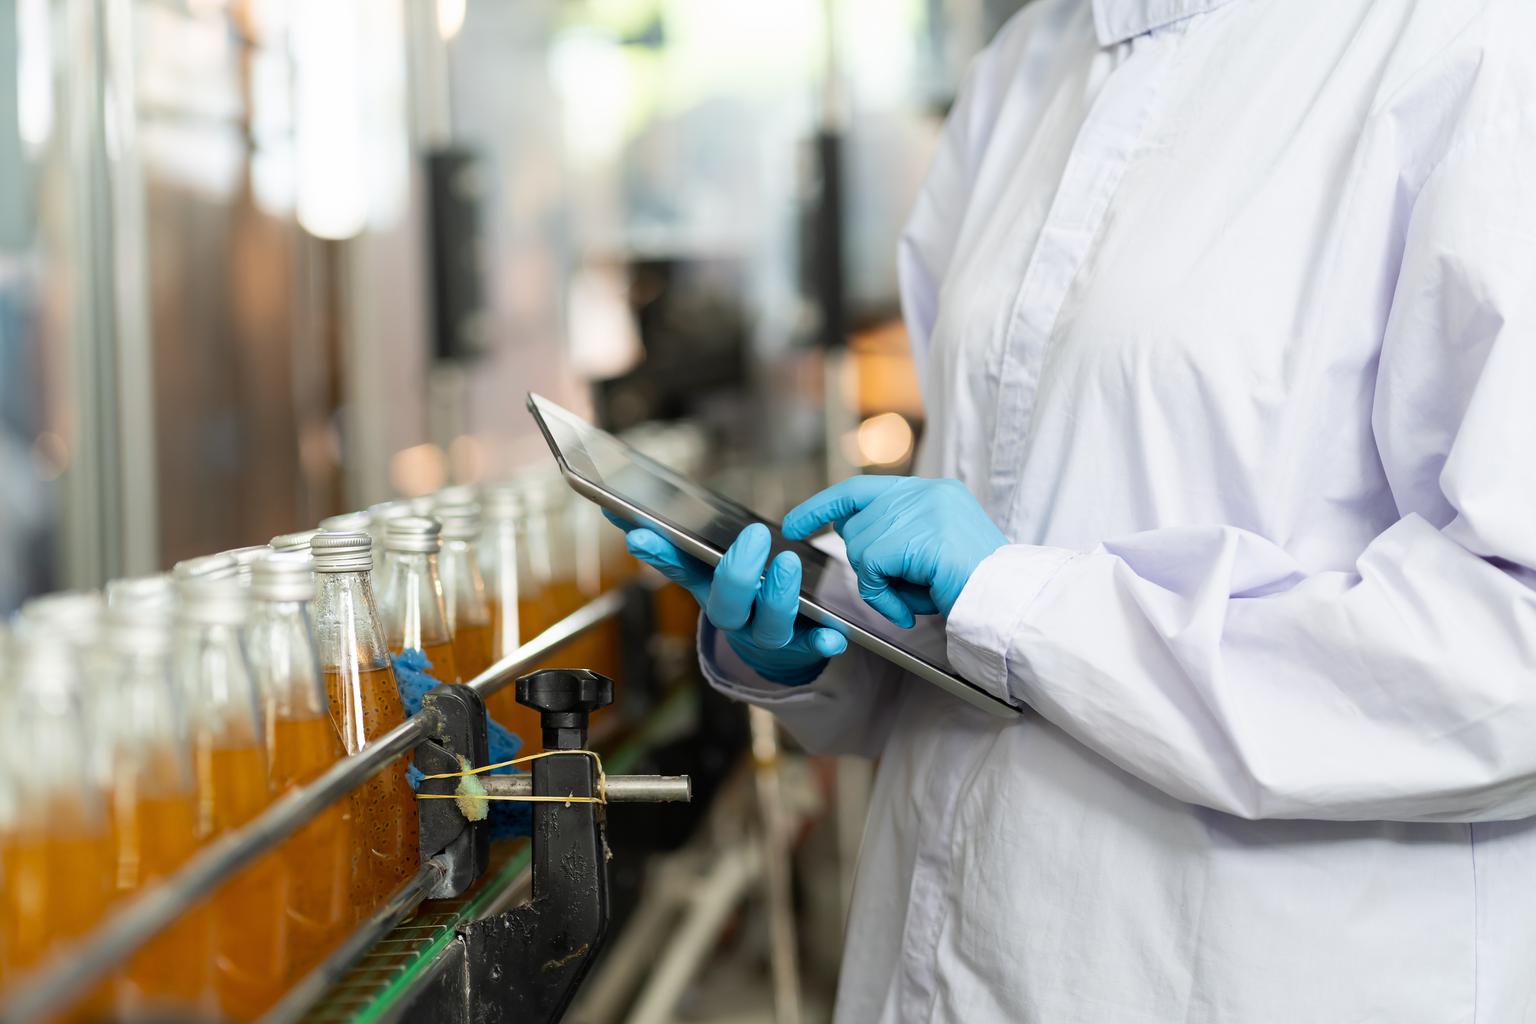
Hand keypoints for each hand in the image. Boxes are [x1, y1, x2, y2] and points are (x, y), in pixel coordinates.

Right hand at [607, 514, 847, 684]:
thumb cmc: (739, 593)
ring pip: (769, 625)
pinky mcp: (801, 644)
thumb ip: (671, 542)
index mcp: (708, 589)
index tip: (640, 534)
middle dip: (737, 572)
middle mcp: (733, 616)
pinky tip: (834, 636)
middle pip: (727, 603)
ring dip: (778, 597)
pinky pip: (813, 647)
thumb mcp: (705, 567)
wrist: (770, 647)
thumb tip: (614, 508)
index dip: (659, 554)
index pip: (678, 569)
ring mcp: (765, 633)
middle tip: (753, 536)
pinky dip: (822, 643)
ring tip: (789, 565)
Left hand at [783, 476, 1006, 626]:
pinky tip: (908, 609)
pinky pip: (870, 568)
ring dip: (881, 585)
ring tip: (916, 598)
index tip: (795, 523)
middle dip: (868, 566)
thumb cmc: (974, 589)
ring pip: (861, 548)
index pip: (861, 489)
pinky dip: (882, 596)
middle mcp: (926, 492)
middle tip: (904, 590)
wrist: (1009, 603)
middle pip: (858, 526)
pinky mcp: (916, 535)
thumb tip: (849, 534)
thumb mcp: (932, 553)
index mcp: (933, 491)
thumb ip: (896, 538)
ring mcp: (923, 510)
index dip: (824, 506)